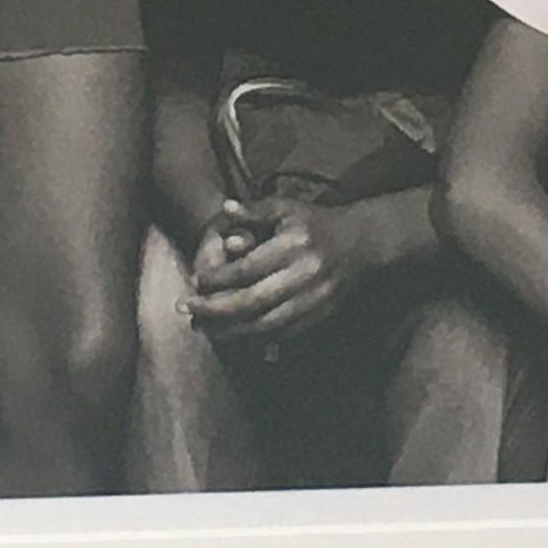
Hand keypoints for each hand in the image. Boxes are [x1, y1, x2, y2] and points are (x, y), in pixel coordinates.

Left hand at [185, 196, 376, 342]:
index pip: (248, 269)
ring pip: (266, 324)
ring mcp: (314, 300)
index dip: (219, 278)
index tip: (195, 281)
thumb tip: (225, 209)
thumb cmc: (315, 223)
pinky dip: (256, 339)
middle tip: (187, 311)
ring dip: (231, 331)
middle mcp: (304, 275)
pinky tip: (234, 336)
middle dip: (216, 310)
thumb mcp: (286, 208)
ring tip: (204, 329)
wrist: (360, 244)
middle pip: (253, 301)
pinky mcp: (319, 316)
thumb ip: (255, 211)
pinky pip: (283, 334)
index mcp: (294, 246)